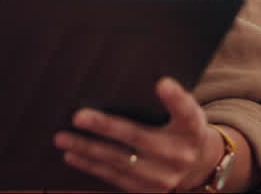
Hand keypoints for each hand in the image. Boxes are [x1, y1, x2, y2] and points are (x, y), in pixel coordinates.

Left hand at [53, 77, 221, 191]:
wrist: (197, 166)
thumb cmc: (183, 129)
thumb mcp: (185, 111)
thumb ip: (171, 99)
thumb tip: (133, 78)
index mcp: (191, 128)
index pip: (186, 110)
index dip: (175, 97)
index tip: (162, 83)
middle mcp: (180, 154)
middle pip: (138, 137)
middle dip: (105, 127)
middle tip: (78, 117)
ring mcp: (163, 177)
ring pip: (119, 161)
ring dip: (87, 149)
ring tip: (63, 138)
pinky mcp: (149, 191)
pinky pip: (115, 178)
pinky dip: (92, 166)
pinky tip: (73, 155)